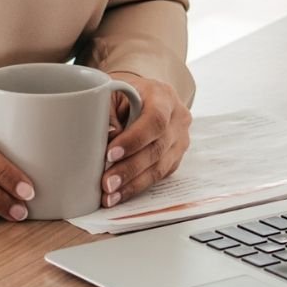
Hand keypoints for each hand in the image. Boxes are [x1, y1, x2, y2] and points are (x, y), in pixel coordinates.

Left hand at [101, 73, 189, 207]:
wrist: (143, 96)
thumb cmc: (124, 93)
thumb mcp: (112, 91)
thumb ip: (107, 110)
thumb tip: (109, 136)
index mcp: (163, 96)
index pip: (155, 120)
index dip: (134, 140)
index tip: (110, 154)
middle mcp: (178, 119)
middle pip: (157, 148)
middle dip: (129, 169)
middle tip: (107, 183)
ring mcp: (180, 140)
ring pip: (160, 167)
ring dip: (133, 184)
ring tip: (110, 195)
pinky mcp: (176, 157)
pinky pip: (159, 175)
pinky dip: (137, 186)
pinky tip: (120, 195)